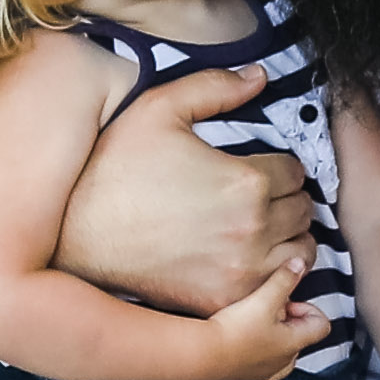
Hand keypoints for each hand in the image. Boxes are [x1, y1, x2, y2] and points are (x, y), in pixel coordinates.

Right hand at [58, 64, 315, 315]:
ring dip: (288, 235)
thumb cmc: (114, 169)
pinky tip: (252, 257)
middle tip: (260, 195)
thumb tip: (260, 77)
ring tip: (261, 224)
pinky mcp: (224, 302)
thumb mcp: (159, 110)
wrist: (75, 236)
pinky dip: (275, 273)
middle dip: (287, 197)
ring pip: (301, 251)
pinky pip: (278, 288)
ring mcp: (241, 273)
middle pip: (303, 211)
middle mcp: (253, 231)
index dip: (279, 164)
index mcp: (246, 182)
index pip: (296, 171)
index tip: (259, 167)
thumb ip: (215, 87)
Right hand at [186, 252, 329, 379]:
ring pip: (279, 347)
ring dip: (271, 331)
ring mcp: (265, 372)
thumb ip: (284, 279)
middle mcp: (284, 362)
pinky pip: (259, 357)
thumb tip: (300, 263)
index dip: (308, 307)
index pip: (321, 325)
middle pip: (299, 335)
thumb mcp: (263, 298)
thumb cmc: (234, 330)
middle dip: (287, 318)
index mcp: (294, 344)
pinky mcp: (245, 374)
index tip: (286, 300)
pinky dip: (255, 344)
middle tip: (266, 306)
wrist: (200, 354)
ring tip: (251, 319)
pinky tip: (237, 332)